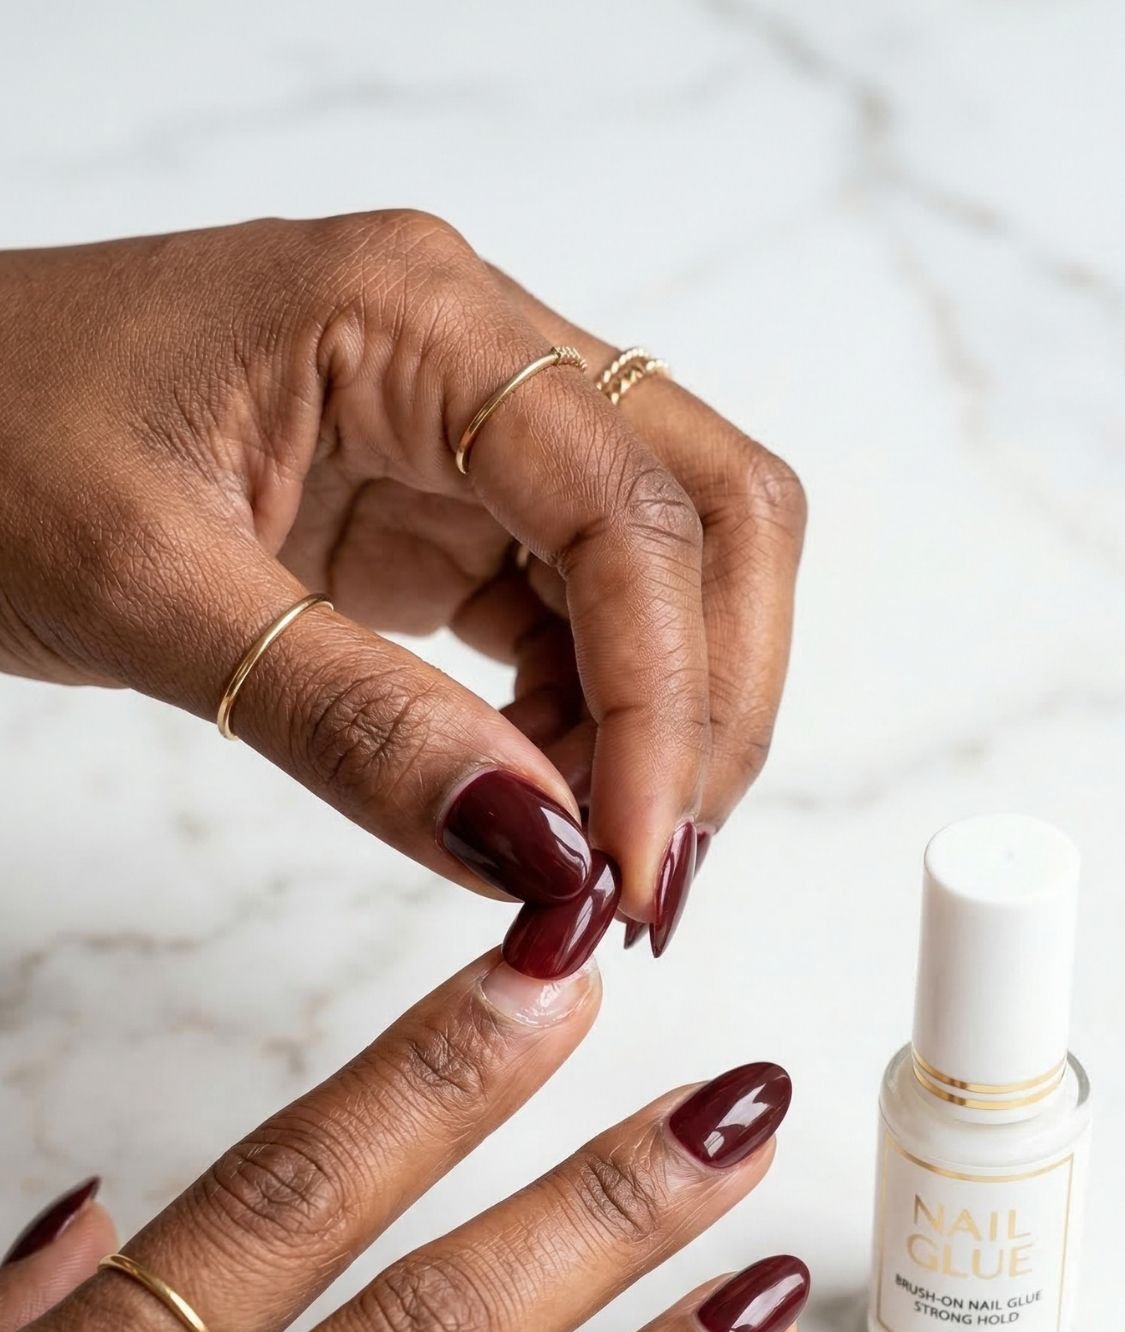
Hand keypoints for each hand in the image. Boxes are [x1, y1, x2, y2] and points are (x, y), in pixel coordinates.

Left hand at [0, 214, 804, 943]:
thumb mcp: (148, 591)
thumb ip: (352, 723)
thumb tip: (532, 850)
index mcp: (410, 315)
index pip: (625, 508)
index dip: (666, 700)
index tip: (637, 862)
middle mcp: (470, 349)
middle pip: (707, 512)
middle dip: (711, 703)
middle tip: (654, 875)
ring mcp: (463, 428)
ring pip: (659, 571)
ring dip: (659, 724)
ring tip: (589, 862)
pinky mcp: (439, 506)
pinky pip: (572, 615)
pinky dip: (586, 724)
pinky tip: (537, 806)